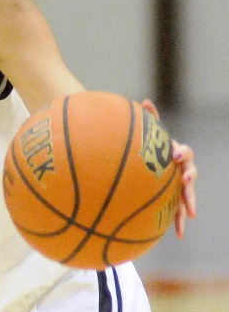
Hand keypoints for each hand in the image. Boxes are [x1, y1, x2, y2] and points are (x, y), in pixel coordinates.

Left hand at [142, 99, 196, 237]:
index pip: (184, 152)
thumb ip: (148, 119)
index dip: (181, 152)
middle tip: (184, 179)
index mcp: (175, 154)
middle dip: (189, 176)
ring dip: (189, 202)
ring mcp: (179, 186)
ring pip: (188, 194)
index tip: (173, 155)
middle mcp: (181, 170)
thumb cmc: (149, 148)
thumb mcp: (148, 135)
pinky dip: (179, 223)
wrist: (147, 165)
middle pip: (191, 173)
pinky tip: (179, 235)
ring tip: (189, 212)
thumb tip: (144, 100)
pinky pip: (177, 212)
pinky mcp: (173, 200)